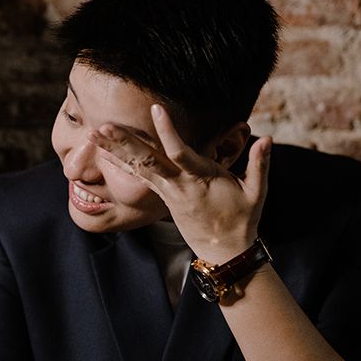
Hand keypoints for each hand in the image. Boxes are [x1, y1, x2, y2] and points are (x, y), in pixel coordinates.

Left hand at [88, 104, 270, 262]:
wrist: (224, 251)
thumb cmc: (242, 219)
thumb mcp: (257, 193)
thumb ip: (260, 164)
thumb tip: (266, 138)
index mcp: (201, 179)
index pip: (180, 152)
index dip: (168, 131)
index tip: (156, 109)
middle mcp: (179, 185)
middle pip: (148, 160)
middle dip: (125, 143)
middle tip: (104, 125)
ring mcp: (168, 192)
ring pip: (138, 168)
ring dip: (115, 151)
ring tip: (94, 134)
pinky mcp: (163, 197)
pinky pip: (138, 178)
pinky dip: (120, 164)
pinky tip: (103, 152)